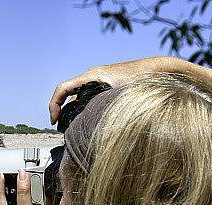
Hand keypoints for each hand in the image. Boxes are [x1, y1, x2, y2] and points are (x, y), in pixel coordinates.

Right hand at [49, 56, 176, 124]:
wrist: (158, 68)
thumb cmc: (143, 78)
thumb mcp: (121, 95)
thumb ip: (105, 106)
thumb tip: (93, 125)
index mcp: (92, 76)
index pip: (63, 88)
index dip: (54, 105)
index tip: (54, 120)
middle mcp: (93, 76)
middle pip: (68, 94)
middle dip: (62, 111)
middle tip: (61, 128)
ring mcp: (100, 79)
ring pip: (78, 96)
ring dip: (73, 110)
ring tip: (74, 127)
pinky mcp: (106, 84)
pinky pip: (88, 95)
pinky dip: (83, 107)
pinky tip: (89, 120)